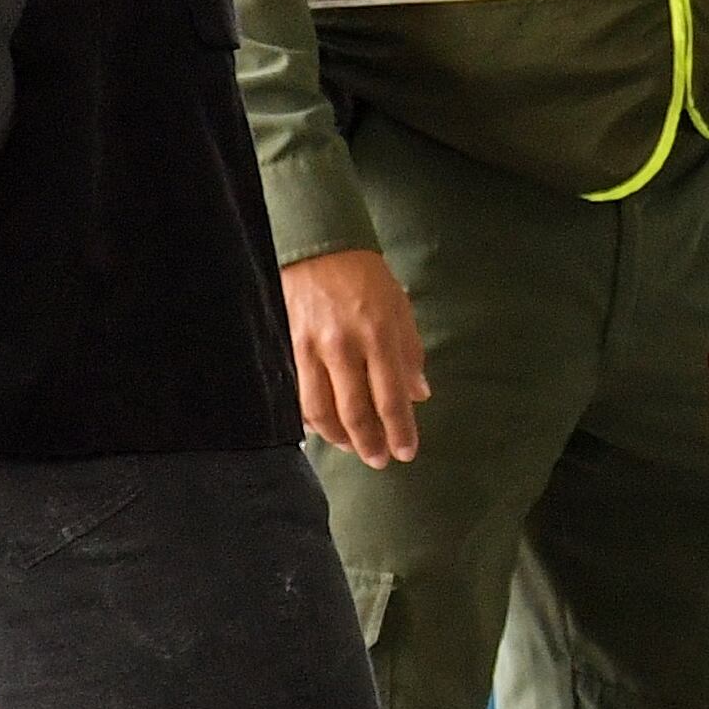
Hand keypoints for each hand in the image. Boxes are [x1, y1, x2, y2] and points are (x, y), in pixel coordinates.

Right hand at [282, 245, 425, 466]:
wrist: (319, 248)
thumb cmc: (367, 278)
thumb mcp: (400, 309)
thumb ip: (410, 353)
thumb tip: (419, 395)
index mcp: (378, 335)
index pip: (391, 398)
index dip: (400, 431)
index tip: (406, 453)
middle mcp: (344, 346)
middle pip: (355, 412)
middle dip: (369, 444)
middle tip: (379, 461)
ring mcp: (311, 348)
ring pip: (320, 410)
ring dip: (338, 437)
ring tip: (352, 447)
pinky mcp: (289, 347)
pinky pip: (298, 394)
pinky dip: (310, 417)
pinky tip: (323, 426)